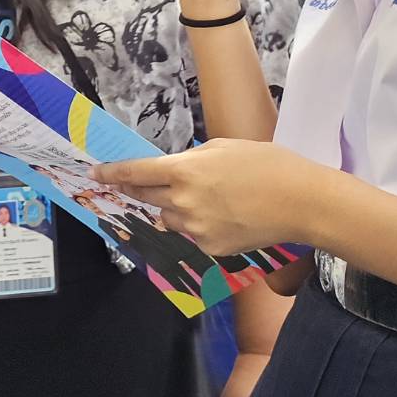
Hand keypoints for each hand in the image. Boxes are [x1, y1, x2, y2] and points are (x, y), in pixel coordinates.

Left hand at [90, 139, 334, 255]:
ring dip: (174, 207)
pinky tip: (224, 215)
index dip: (112, 173)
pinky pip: (192, 235)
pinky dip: (198, 225)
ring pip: (170, 218)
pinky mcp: (211, 248)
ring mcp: (196, 229)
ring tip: (206, 197)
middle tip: (137, 182)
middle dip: (139, 188)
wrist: (301, 202)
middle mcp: (182, 202)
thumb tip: (176, 170)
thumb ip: (192, 159)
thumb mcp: (222, 148)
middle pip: (146, 196)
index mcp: (183, 171)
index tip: (96, 173)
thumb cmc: (266, 164)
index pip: (135, 173)